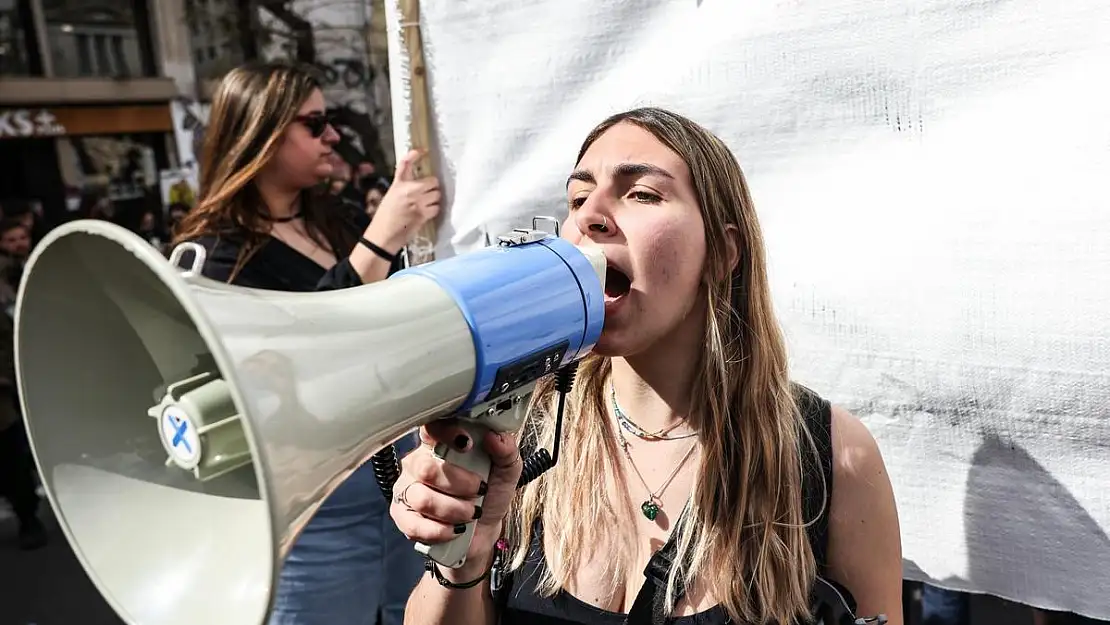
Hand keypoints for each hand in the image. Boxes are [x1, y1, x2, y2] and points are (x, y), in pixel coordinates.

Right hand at [363, 149, 440, 251]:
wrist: (383, 235)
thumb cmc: (385, 217)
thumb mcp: (391, 197)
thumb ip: (404, 188)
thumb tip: (420, 185)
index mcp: (398, 184)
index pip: (405, 164)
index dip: (415, 154)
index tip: (423, 150)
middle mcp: (408, 190)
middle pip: (432, 182)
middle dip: (433, 188)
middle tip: (427, 194)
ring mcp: (416, 202)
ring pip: (437, 195)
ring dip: (435, 199)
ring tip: (426, 205)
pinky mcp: (422, 214)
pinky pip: (436, 208)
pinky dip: (434, 210)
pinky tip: (427, 214)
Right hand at [390, 420, 522, 565]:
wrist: (485, 530)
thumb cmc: (490, 495)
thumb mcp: (506, 471)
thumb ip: (505, 450)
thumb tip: (494, 437)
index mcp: (440, 445)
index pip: (431, 428)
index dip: (446, 434)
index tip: (467, 444)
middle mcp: (419, 464)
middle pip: (426, 468)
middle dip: (459, 483)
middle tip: (479, 489)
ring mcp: (408, 490)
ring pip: (423, 499)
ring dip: (455, 510)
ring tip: (471, 513)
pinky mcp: (403, 517)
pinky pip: (416, 525)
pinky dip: (442, 530)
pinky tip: (455, 528)